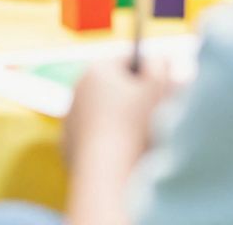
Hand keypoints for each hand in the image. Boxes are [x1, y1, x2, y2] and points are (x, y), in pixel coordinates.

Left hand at [63, 57, 177, 169]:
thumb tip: (159, 59)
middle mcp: (77, 89)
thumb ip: (161, 66)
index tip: (164, 85)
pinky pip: (94, 138)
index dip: (150, 71)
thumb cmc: (136, 127)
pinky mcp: (68, 144)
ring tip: (140, 134)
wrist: (107, 173)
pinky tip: (121, 153)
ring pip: (103, 112)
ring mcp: (70, 118)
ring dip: (121, 119)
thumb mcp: (158, 89)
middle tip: (156, 110)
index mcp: (97, 69)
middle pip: (114, 85)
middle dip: (134, 95)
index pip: (129, 59)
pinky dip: (107, 142)